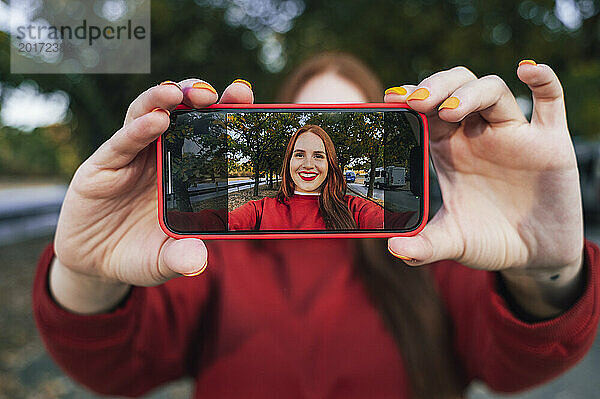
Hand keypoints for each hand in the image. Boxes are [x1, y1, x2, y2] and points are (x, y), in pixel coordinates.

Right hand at [54, 78, 253, 287]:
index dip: (226, 113)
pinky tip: (155, 120)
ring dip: (164, 100)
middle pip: (182, 114)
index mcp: (187, 172)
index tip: (245, 98)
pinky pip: (122, 142)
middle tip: (217, 93)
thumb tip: (198, 261)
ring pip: (149, 115)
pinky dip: (138, 129)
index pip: (210, 134)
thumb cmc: (140, 253)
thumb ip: (181, 258)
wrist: (95, 262)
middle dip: (199, 96)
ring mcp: (133, 157)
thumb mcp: (163, 260)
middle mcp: (162, 156)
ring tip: (180, 93)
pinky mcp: (103, 164)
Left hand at [385, 62, 582, 273]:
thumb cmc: (490, 240)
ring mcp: (513, 134)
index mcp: (449, 150)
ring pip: (492, 90)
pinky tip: (527, 69)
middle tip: (416, 101)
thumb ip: (424, 246)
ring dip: (470, 92)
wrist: (536, 256)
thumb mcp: (454, 242)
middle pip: (456, 88)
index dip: (410, 100)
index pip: (426, 112)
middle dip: (436, 87)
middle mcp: (478, 135)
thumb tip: (394, 249)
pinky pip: (551, 101)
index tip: (390, 99)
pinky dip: (544, 80)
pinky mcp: (549, 142)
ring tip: (449, 110)